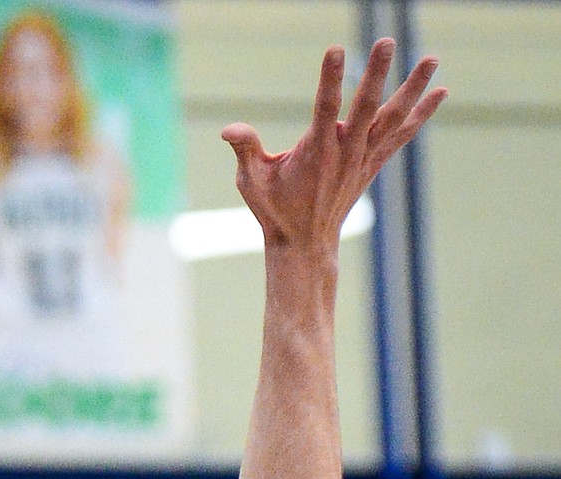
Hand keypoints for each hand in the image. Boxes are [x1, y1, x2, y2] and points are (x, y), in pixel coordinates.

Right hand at [223, 39, 446, 250]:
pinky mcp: (373, 163)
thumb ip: (245, 151)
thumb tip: (229, 130)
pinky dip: (420, 114)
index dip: (330, 80)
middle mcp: (345, 154)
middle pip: (366, 108)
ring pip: (392, 118)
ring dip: (413, 88)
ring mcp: (363, 158)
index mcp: (316, 154)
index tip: (336, 50)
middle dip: (376, 74)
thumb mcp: (253, 183)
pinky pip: (401, 135)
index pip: (324, 109)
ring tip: (432, 58)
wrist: (305, 245)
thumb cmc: (275, 210)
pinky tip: (440, 91)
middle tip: (387, 41)